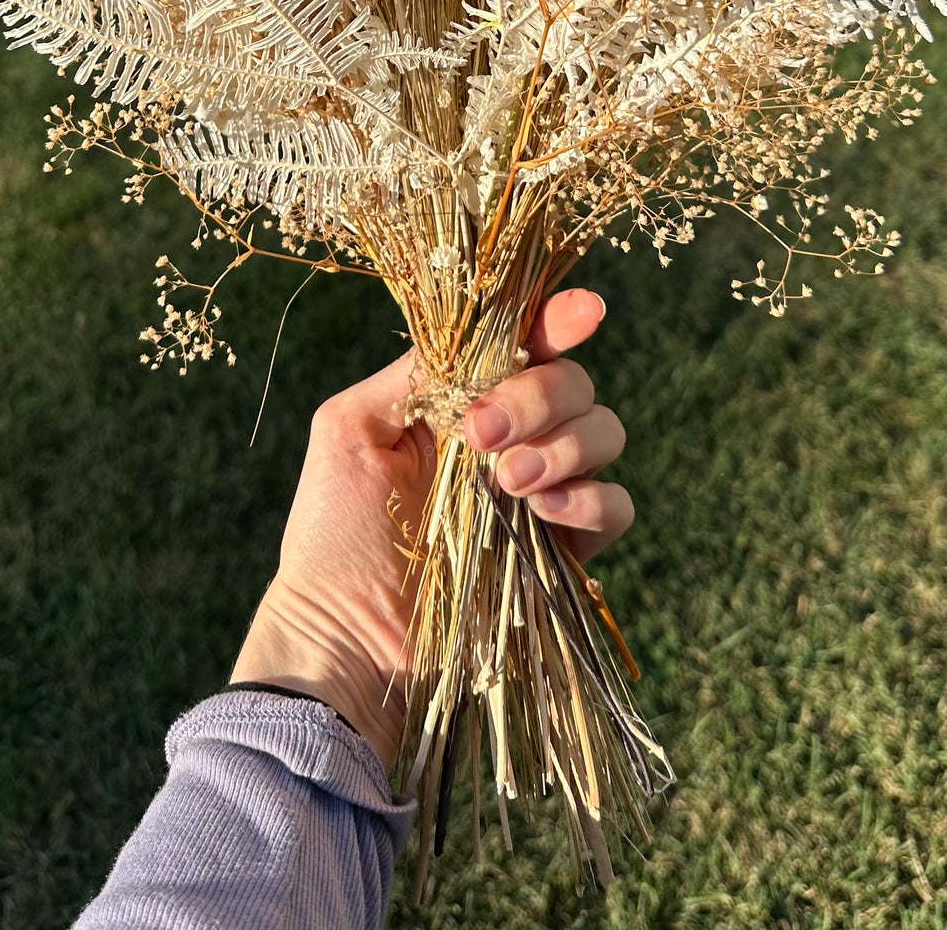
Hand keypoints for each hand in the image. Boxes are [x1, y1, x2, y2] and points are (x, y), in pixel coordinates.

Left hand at [230, 289, 632, 766]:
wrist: (344, 634)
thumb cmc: (332, 531)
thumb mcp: (351, 428)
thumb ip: (415, 372)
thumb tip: (474, 334)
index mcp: (463, 398)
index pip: (526, 342)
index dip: (561, 318)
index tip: (581, 312)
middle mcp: (511, 437)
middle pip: (573, 381)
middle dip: (539, 396)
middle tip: (483, 436)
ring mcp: (540, 494)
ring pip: (604, 433)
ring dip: (564, 445)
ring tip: (506, 480)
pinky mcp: (563, 554)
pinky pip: (614, 507)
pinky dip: (590, 499)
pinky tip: (542, 511)